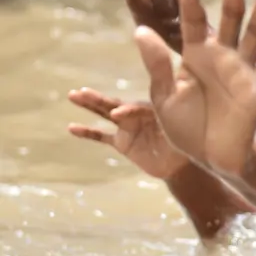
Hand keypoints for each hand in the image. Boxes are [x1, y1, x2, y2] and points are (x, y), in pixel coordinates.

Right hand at [67, 88, 188, 179]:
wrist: (178, 164)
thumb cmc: (183, 142)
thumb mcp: (176, 129)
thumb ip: (169, 118)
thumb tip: (173, 103)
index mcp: (151, 109)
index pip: (135, 108)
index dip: (127, 111)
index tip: (117, 114)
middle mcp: (136, 115)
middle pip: (114, 104)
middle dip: (97, 98)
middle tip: (80, 91)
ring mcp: (127, 127)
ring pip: (104, 114)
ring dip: (89, 106)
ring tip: (73, 95)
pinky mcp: (121, 142)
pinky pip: (101, 136)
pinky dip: (87, 132)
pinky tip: (71, 128)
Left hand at [134, 0, 255, 178]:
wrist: (209, 160)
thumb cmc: (184, 129)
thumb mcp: (163, 95)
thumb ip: (156, 64)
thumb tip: (140, 31)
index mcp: (195, 56)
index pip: (193, 22)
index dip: (190, 1)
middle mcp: (222, 56)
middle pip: (231, 15)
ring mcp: (243, 71)